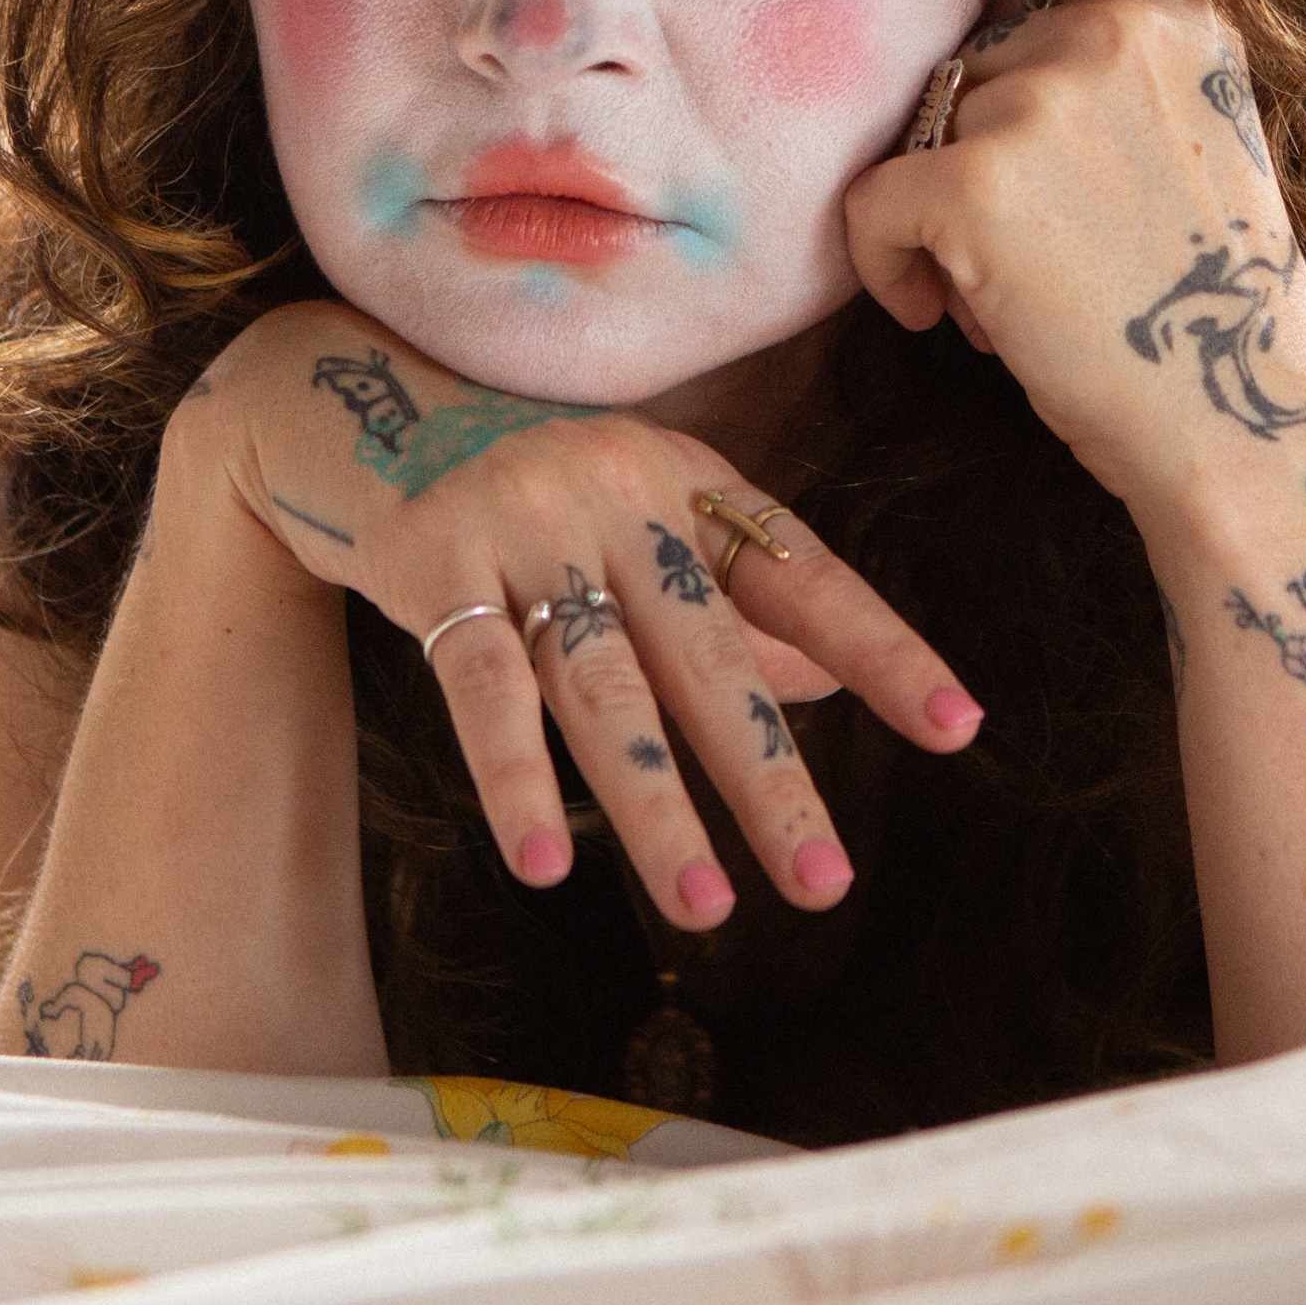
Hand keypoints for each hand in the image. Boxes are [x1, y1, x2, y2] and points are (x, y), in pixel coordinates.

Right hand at [172, 302, 982, 930]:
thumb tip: (826, 689)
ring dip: (655, 805)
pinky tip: (545, 864)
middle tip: (824, 883)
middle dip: (771, 777)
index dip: (882, 650)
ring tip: (703, 907)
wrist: (346, 397)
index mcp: (687, 479)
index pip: (804, 575)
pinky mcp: (437, 564)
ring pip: (606, 687)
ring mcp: (526, 525)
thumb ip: (727, 599)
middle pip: (713, 654)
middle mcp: (619, 494)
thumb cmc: (520, 478)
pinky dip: (514, 780)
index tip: (959, 726)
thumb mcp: (639, 515)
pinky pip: (485, 689)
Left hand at [840, 0, 1305, 518]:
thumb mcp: (1193, 129)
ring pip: (925, 136)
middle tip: (1039, 255)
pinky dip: (881, 261)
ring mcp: (1041, 101)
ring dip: (945, 217)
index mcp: (1171, 2)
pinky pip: (871, 198)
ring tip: (1009, 297)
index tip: (1051, 182)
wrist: (1234, 419)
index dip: (1025, 102)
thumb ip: (1105, 69)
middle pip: (976, 71)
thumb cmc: (1203, 291)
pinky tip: (932, 314)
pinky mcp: (974, 181)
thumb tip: (973, 61)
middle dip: (985, 161)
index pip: (1034, 10)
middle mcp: (1109, 28)